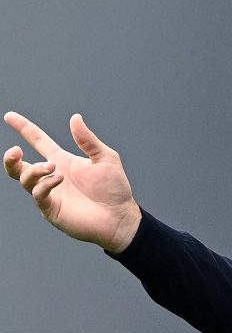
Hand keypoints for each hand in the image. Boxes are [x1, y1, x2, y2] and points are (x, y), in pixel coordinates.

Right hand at [4, 112, 140, 253]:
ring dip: (34, 170)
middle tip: (15, 150)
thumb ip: (88, 140)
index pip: (38, 141)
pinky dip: (44, 184)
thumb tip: (75, 117)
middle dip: (11, 158)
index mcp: (63, 161)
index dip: (24, 128)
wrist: (120, 216)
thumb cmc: (114, 189)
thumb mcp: (105, 158)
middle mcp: (52, 176)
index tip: (9, 116)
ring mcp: (49, 194)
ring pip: (25, 179)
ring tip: (52, 167)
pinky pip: (38, 194)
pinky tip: (58, 178)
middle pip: (18, 166)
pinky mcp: (51, 209)